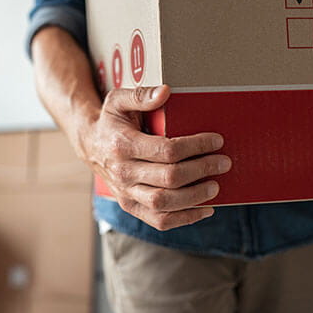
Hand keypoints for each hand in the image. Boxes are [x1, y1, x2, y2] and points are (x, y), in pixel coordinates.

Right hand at [81, 85, 231, 230]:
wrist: (90, 145)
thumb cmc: (111, 121)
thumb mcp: (118, 100)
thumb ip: (141, 95)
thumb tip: (165, 92)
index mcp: (122, 145)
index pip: (166, 150)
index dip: (196, 147)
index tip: (216, 141)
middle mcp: (122, 172)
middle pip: (169, 178)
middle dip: (202, 170)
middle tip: (223, 162)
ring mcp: (126, 192)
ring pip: (164, 203)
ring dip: (195, 197)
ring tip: (215, 186)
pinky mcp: (130, 206)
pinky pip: (159, 220)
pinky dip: (185, 218)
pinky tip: (204, 209)